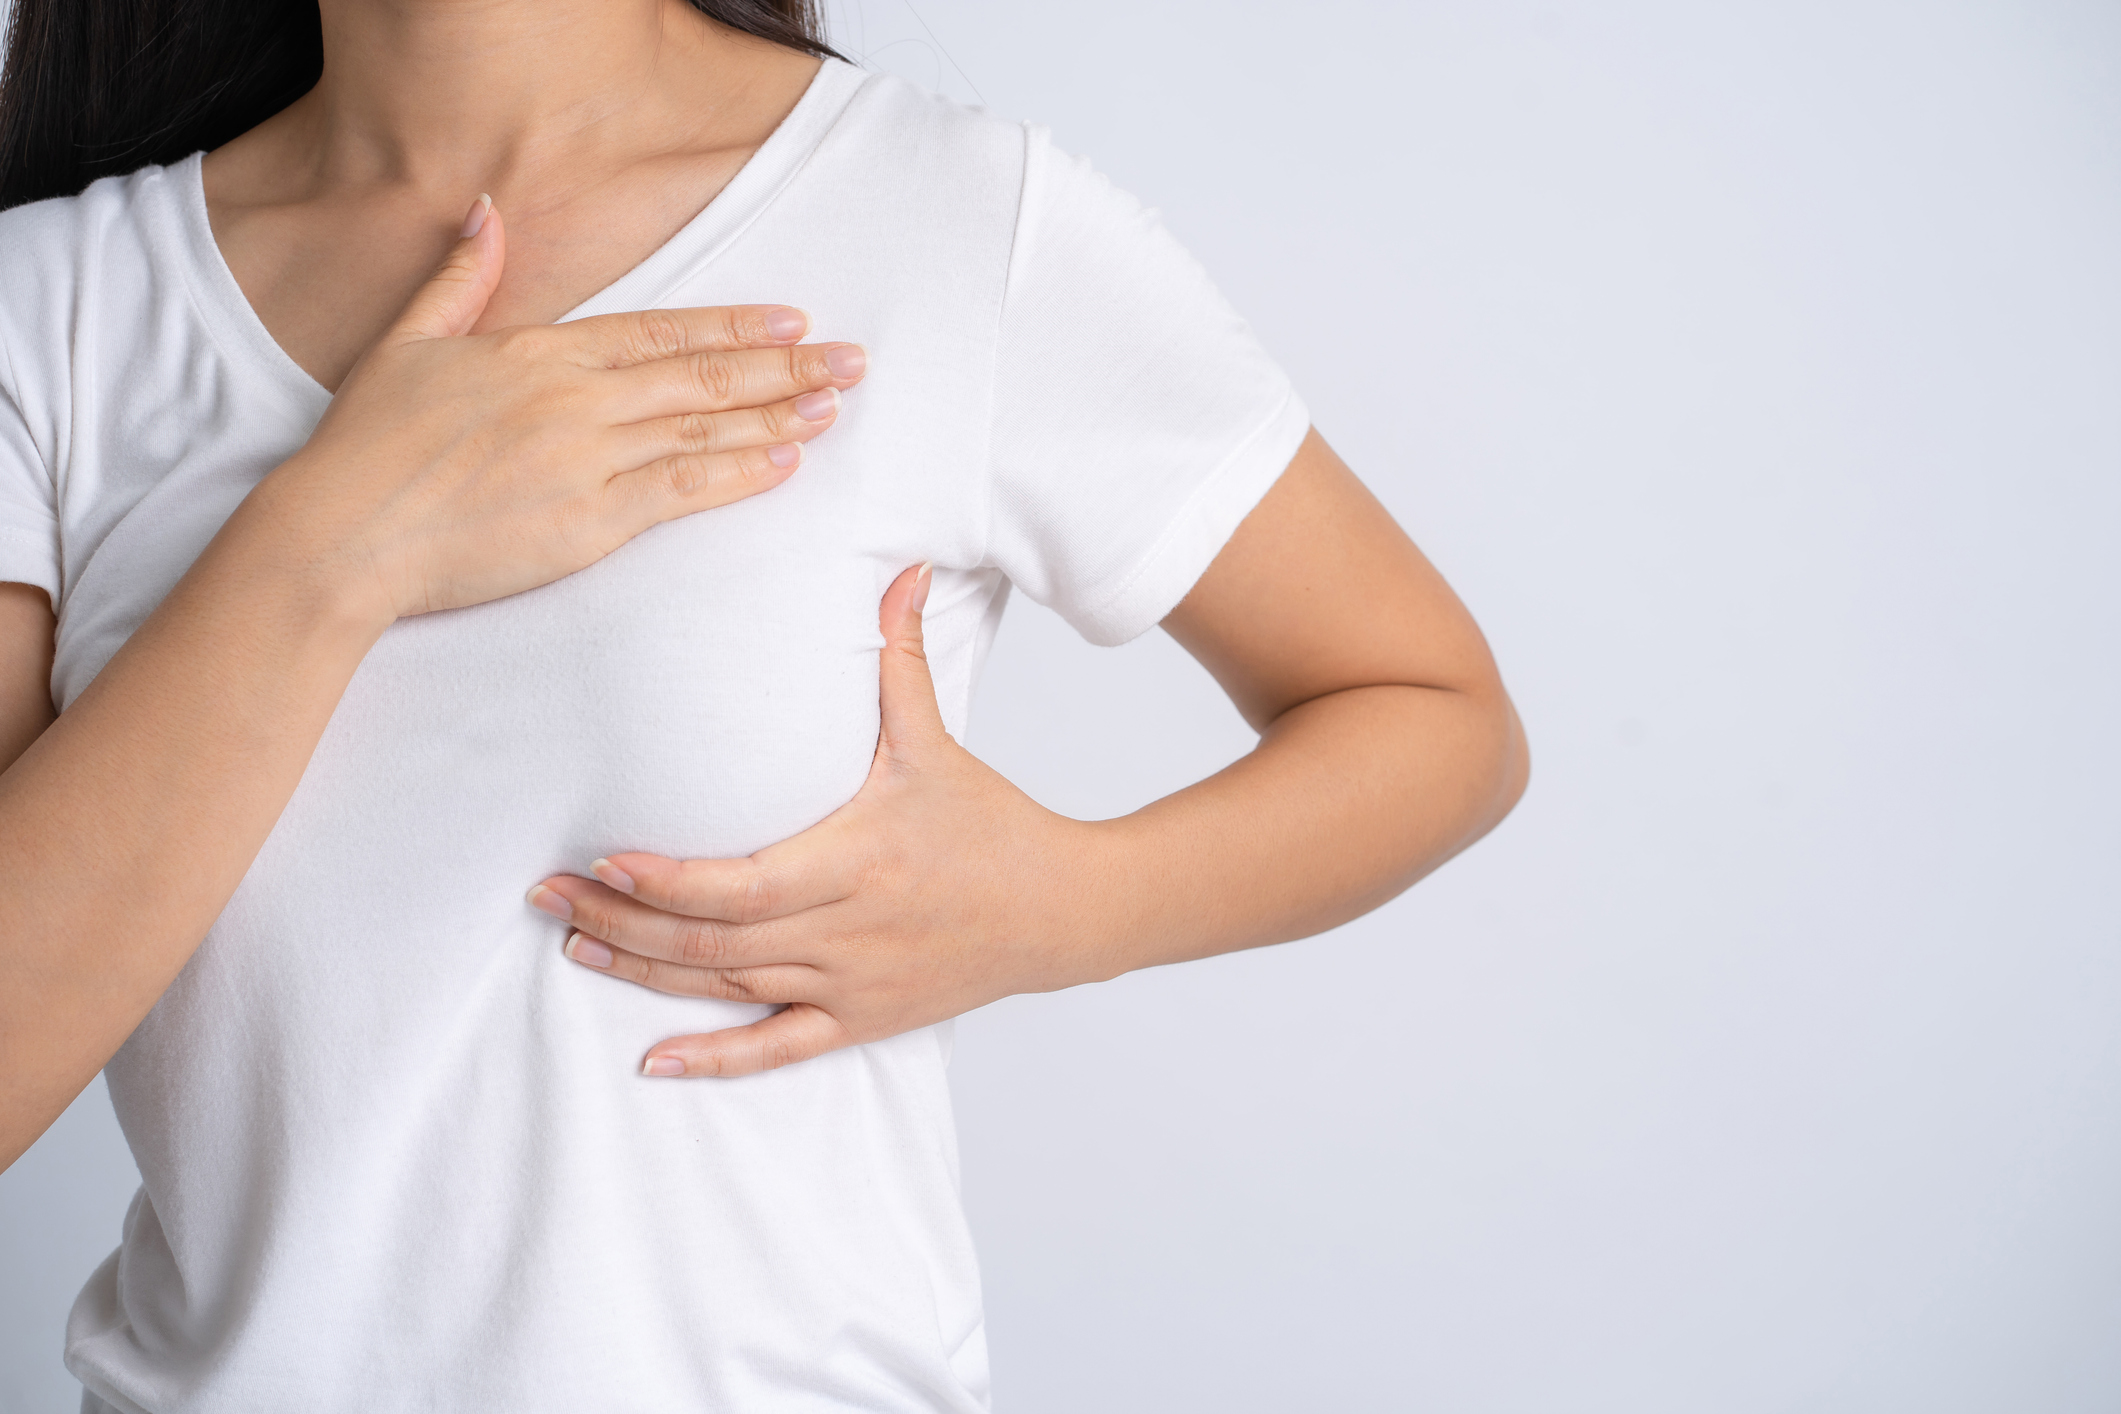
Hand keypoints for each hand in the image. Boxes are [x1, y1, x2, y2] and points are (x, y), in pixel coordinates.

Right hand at [243, 195, 865, 622]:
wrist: (343, 533)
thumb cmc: (367, 446)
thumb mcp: (407, 341)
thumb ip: (461, 278)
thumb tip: (485, 210)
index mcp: (539, 353)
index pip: (659, 332)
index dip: (732, 325)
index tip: (790, 319)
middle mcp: (576, 399)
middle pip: (701, 375)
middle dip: (784, 367)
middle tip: (850, 361)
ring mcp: (588, 459)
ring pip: (704, 429)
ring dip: (777, 416)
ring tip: (833, 407)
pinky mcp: (591, 521)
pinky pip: (683, 490)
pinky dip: (738, 474)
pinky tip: (784, 463)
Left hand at [527, 564, 1115, 1076]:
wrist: (1062, 912)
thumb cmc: (992, 823)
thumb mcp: (938, 742)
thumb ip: (902, 659)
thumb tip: (903, 567)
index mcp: (859, 859)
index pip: (743, 883)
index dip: (665, 880)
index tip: (603, 857)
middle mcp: (847, 930)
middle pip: (714, 939)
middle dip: (622, 920)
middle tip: (547, 894)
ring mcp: (851, 984)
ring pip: (729, 988)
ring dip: (645, 972)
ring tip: (574, 943)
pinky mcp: (862, 1020)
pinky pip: (778, 1052)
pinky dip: (716, 1063)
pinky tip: (656, 1062)